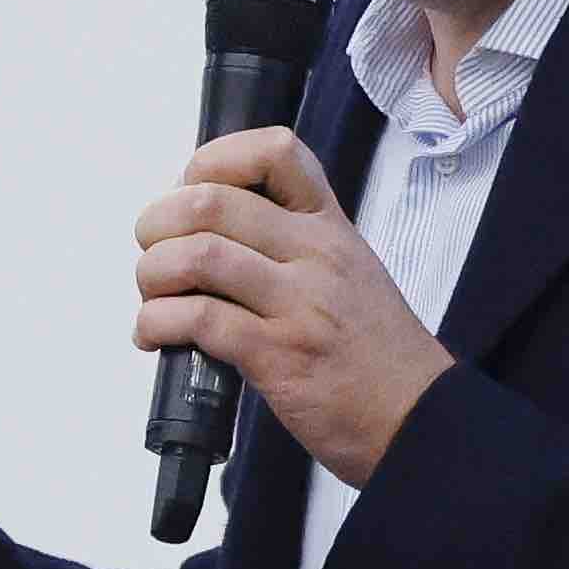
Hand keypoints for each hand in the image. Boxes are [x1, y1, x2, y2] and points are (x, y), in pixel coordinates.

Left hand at [136, 128, 446, 482]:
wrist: (417, 417)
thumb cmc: (372, 352)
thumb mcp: (346, 272)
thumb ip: (287, 245)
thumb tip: (203, 233)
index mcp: (330, 227)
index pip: (274, 152)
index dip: (212, 161)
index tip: (188, 192)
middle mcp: (315, 254)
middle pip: (211, 202)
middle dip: (157, 224)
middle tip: (151, 252)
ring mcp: (299, 303)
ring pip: (197, 256)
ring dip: (152, 275)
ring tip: (153, 298)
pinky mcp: (278, 354)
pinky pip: (197, 319)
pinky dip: (156, 324)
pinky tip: (155, 336)